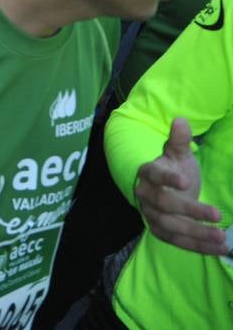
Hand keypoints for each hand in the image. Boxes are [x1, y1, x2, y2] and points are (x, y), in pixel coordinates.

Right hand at [135, 117, 225, 254]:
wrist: (165, 190)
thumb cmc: (174, 169)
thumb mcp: (178, 154)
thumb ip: (179, 139)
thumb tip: (181, 119)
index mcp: (148, 173)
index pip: (154, 176)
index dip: (168, 179)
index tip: (186, 182)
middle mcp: (146, 196)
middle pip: (164, 205)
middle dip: (191, 211)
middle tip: (217, 213)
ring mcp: (152, 216)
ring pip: (172, 228)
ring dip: (197, 234)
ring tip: (222, 237)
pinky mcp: (161, 233)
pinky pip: (179, 242)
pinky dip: (199, 247)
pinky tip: (220, 248)